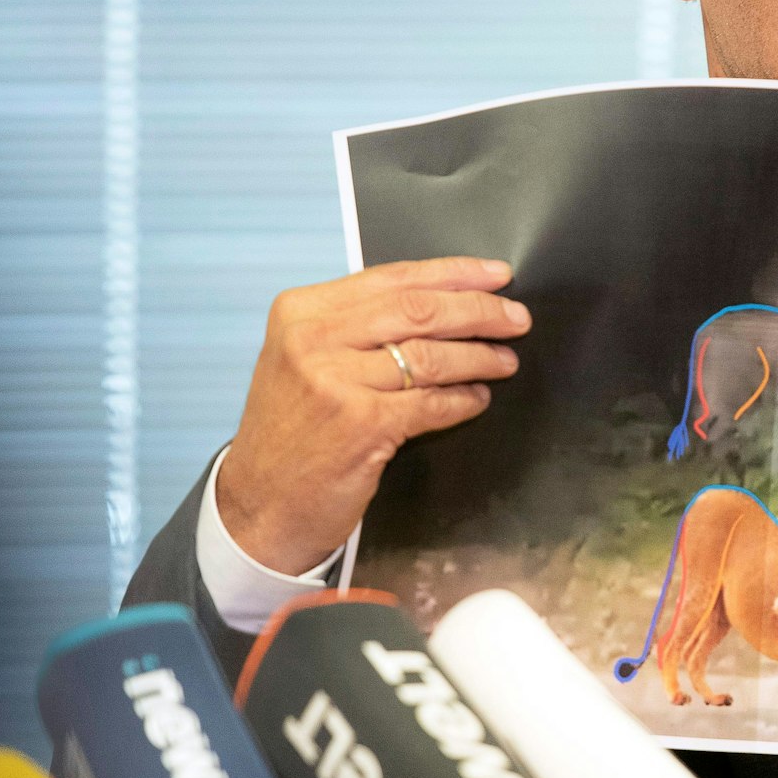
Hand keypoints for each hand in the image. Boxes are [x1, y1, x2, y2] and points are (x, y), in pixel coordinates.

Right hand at [217, 257, 530, 573]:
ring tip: (505, 360)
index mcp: (301, 311)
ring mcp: (335, 382)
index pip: (393, 278)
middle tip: (516, 318)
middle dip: (479, 311)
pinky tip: (478, 398)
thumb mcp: (304, 359)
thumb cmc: (292, 430)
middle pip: (419, 310)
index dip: (454, 274)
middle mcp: (313, 340)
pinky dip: (462, 400)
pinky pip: (431, 403)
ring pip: (430, 356)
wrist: (260, 503)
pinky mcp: (361, 425)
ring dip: (479, 357)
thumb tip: (441, 300)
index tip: (495, 275)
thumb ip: (357, 326)